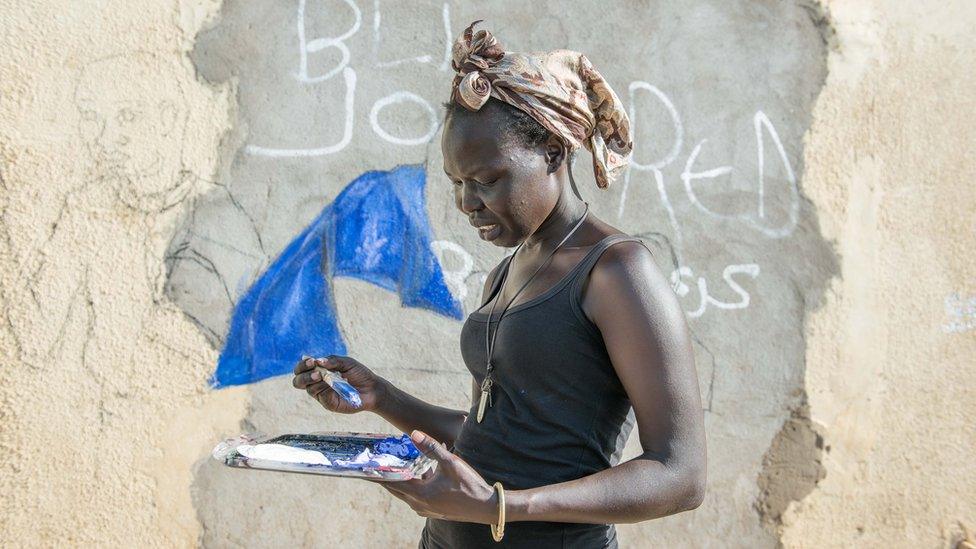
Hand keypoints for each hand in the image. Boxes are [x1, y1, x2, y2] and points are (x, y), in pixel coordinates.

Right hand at [292, 355, 386, 413]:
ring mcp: (322, 394)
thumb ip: (332, 361)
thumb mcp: (346, 363)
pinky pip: (321, 396)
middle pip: (298, 381)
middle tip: (316, 371)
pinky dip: (324, 389)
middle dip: (303, 375)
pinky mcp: (328, 404)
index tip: (311, 361)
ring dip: (314, 381)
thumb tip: (318, 361)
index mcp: (319, 371)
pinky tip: (333, 385)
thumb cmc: (359, 374)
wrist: (372, 388)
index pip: (302, 369)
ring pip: (308, 388)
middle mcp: (318, 383)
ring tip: (323, 377)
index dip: (302, 365)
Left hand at [376, 431, 496, 523]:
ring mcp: (426, 509)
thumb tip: (413, 433)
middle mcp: (419, 504)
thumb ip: (431, 447)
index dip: (378, 473)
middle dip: (386, 476)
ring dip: (402, 479)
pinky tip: (424, 472)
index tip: (366, 466)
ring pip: (407, 492)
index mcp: (420, 494)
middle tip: (377, 464)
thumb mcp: (451, 462)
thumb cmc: (469, 486)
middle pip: (396, 488)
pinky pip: (417, 496)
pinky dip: (415, 484)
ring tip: (398, 465)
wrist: (486, 507)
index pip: (392, 482)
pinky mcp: (434, 509)